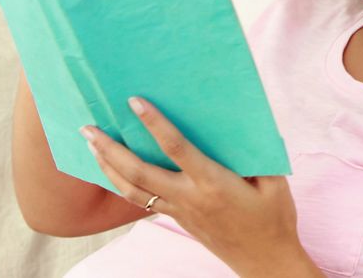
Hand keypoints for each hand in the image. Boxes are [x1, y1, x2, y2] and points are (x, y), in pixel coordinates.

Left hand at [80, 97, 321, 277]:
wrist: (265, 261)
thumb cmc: (273, 218)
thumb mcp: (274, 181)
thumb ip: (255, 154)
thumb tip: (241, 123)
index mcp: (213, 182)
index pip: (176, 147)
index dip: (154, 123)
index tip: (134, 102)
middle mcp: (189, 197)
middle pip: (139, 172)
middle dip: (110, 149)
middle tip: (88, 127)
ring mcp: (179, 211)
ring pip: (132, 190)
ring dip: (107, 166)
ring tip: (90, 145)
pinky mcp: (177, 219)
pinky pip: (141, 201)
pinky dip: (121, 184)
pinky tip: (112, 172)